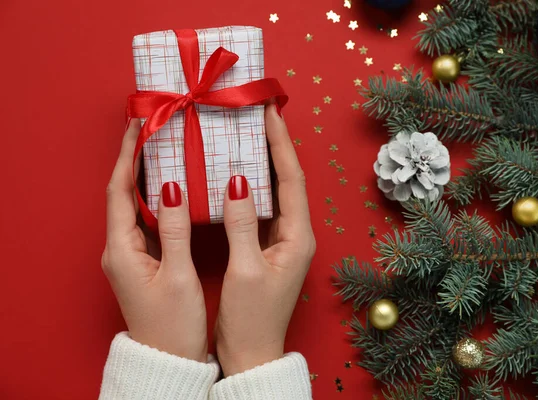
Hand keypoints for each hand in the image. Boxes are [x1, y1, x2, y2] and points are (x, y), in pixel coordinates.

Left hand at [101, 119, 207, 361]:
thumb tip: (173, 187)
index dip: (126, 156)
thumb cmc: (173, 325)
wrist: (167, 361)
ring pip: (135, 206)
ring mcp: (130, 256)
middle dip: (135, 159)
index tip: (137, 126)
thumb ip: (175, 230)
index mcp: (122, 250)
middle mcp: (120, 249)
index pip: (118, 190)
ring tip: (165, 150)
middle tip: (154, 130)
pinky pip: (147, 221)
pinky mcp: (144, 262)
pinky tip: (175, 189)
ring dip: (146, 177)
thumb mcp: (178, 276)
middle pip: (123, 193)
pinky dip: (158, 199)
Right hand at [215, 104, 315, 375]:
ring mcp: (282, 240)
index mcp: (298, 236)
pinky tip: (233, 173)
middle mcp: (295, 233)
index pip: (292, 179)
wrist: (252, 352)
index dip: (281, 143)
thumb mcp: (246, 270)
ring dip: (261, 162)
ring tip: (246, 133)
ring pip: (273, 191)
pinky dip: (249, 186)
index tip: (269, 112)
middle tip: (257, 114)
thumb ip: (242, 224)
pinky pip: (260, 207)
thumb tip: (236, 181)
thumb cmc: (252, 318)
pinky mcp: (266, 247)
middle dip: (274, 145)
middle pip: (286, 179)